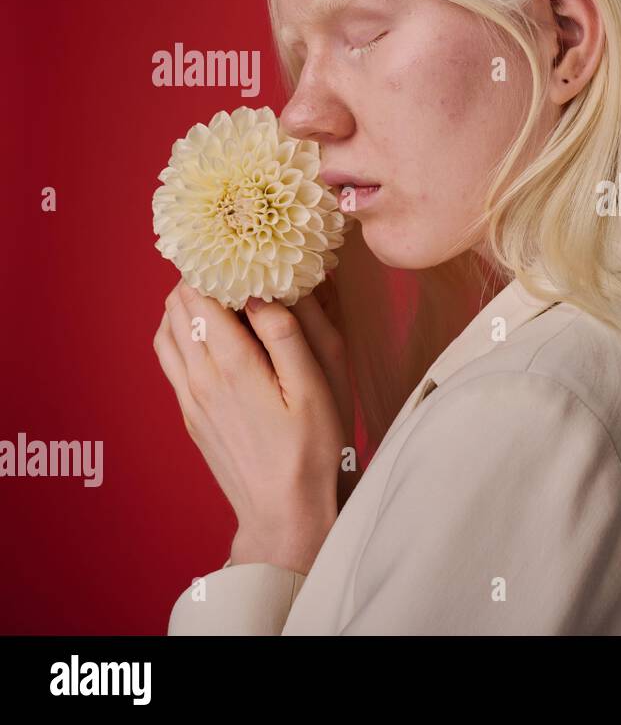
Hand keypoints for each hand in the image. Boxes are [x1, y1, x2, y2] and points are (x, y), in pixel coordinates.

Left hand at [152, 278, 350, 575]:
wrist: (284, 511)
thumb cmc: (311, 448)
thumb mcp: (316, 385)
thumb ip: (288, 331)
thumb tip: (264, 288)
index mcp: (232, 363)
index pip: (200, 292)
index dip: (214, 262)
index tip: (238, 246)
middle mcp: (200, 376)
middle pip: (177, 305)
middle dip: (199, 275)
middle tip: (232, 261)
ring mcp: (189, 396)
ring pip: (166, 329)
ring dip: (186, 302)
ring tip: (219, 290)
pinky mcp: (189, 413)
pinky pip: (169, 357)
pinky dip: (179, 330)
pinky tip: (207, 330)